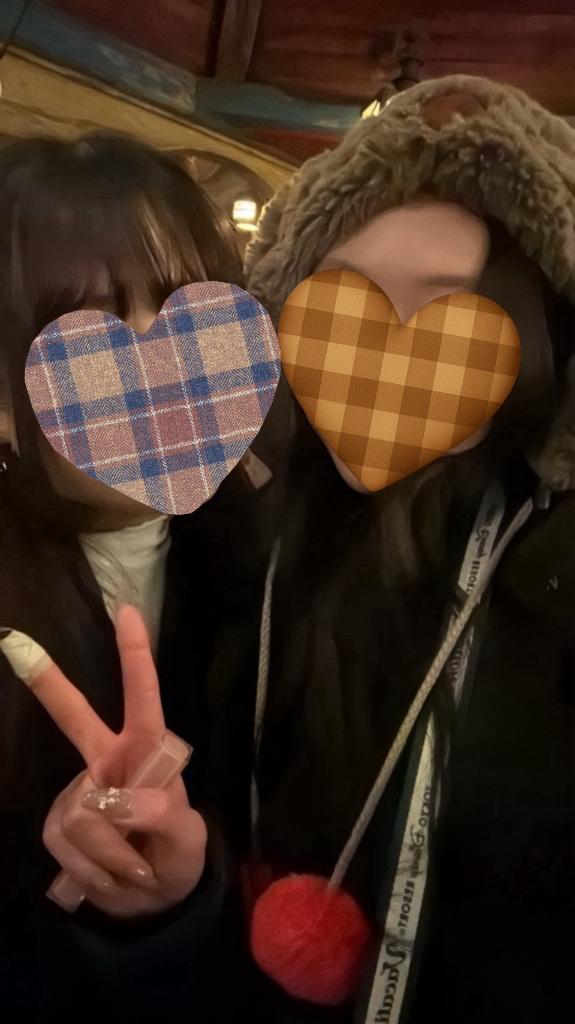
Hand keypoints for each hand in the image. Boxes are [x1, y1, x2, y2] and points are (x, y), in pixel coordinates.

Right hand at [34, 605, 205, 918]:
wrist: (152, 902)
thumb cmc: (178, 855)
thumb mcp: (187, 839)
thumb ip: (161, 814)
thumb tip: (112, 800)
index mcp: (147, 752)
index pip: (144, 699)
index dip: (135, 657)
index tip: (129, 612)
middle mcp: (108, 761)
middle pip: (74, 717)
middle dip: (48, 682)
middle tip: (16, 644)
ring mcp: (79, 791)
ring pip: (83, 816)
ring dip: (113, 855)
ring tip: (134, 868)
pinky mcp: (58, 824)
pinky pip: (68, 847)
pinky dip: (94, 871)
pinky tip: (110, 876)